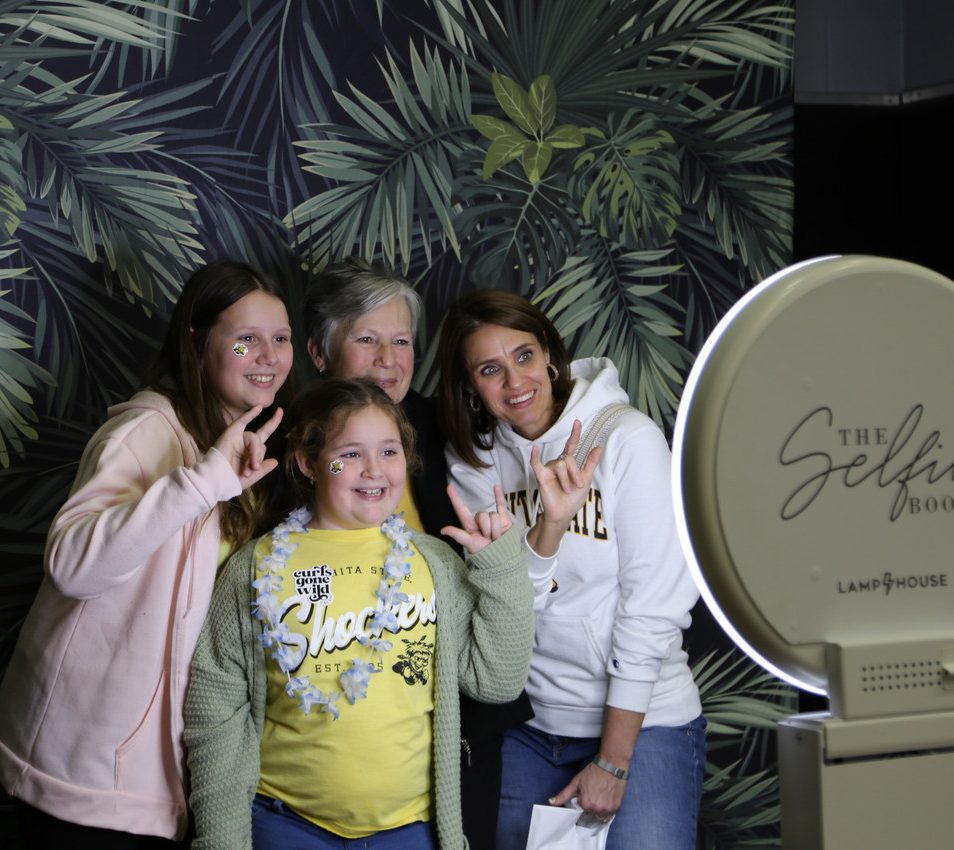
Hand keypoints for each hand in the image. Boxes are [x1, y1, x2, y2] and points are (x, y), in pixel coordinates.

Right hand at [212, 405, 283, 489]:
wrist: (218, 482)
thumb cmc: (232, 481)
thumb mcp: (253, 476)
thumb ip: (264, 468)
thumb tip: (275, 461)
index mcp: (250, 454)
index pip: (263, 441)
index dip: (272, 425)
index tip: (281, 412)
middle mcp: (244, 444)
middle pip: (261, 438)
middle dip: (273, 423)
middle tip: (280, 414)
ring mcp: (238, 438)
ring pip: (255, 440)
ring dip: (255, 454)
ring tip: (252, 467)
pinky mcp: (230, 434)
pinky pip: (242, 422)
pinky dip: (250, 415)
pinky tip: (259, 408)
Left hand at [441, 484, 512, 554]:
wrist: (503, 557)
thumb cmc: (485, 553)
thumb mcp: (470, 544)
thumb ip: (458, 535)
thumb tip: (442, 530)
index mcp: (470, 525)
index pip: (461, 509)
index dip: (455, 498)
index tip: (449, 487)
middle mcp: (480, 520)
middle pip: (482, 514)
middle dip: (487, 527)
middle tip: (488, 538)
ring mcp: (492, 518)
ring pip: (493, 515)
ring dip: (496, 528)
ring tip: (496, 537)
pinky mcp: (503, 518)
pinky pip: (501, 504)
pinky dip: (499, 495)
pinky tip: (496, 486)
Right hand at [526, 420, 601, 555]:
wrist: (563, 514)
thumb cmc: (573, 499)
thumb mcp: (586, 480)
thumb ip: (590, 463)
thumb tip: (599, 446)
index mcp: (568, 463)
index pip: (571, 445)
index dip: (575, 434)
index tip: (578, 422)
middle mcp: (557, 463)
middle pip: (568, 459)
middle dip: (575, 474)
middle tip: (577, 487)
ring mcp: (548, 469)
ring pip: (560, 465)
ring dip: (567, 480)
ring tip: (567, 490)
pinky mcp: (541, 476)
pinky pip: (536, 464)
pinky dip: (535, 456)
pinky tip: (534, 449)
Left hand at [549, 761, 624, 824]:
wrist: (611, 765)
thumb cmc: (593, 772)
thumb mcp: (576, 782)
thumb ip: (563, 795)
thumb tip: (551, 802)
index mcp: (585, 804)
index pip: (581, 811)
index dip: (582, 803)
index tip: (584, 797)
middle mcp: (596, 809)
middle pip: (590, 814)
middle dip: (590, 807)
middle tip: (593, 794)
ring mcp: (607, 809)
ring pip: (600, 815)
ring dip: (599, 809)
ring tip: (599, 796)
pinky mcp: (616, 807)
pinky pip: (610, 814)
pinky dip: (607, 809)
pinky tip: (606, 798)